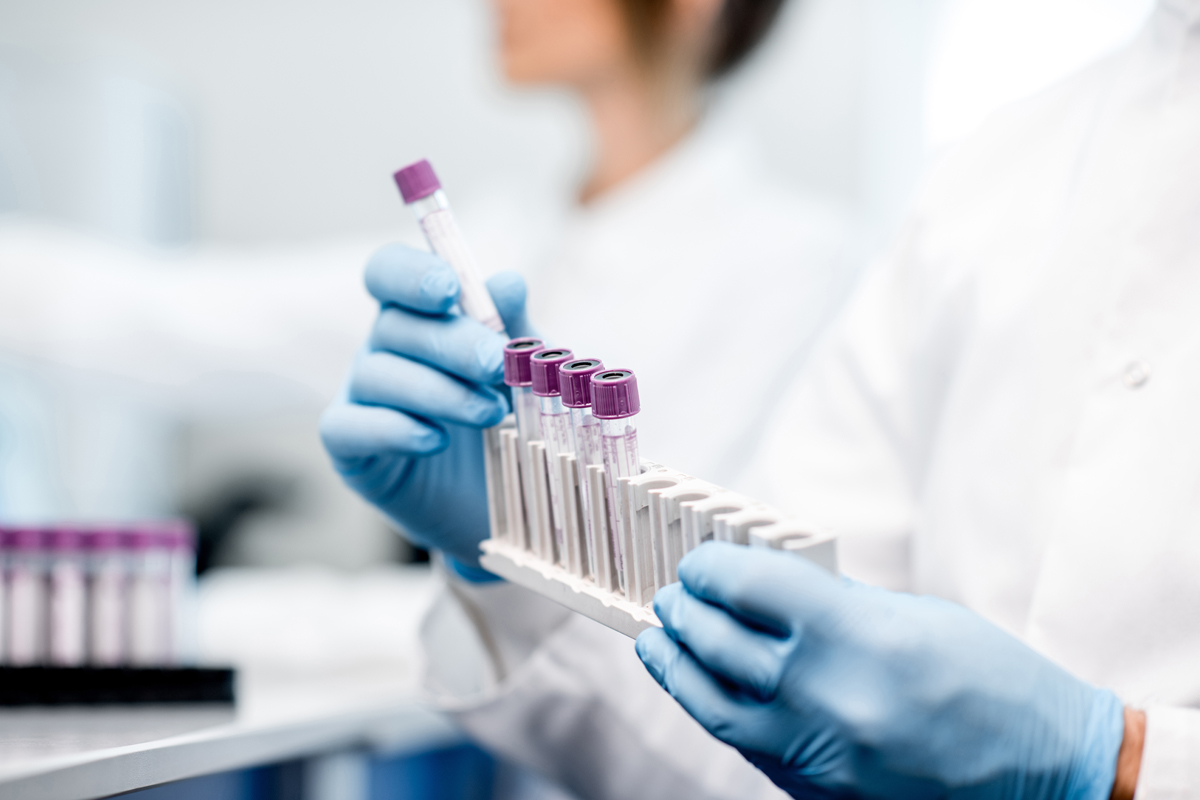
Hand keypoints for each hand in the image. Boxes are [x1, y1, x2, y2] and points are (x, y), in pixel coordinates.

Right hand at [320, 244, 533, 570]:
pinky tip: (435, 440)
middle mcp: (382, 348)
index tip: (449, 290)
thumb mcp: (524, 371)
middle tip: (494, 365)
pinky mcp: (350, 448)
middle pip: (394, 324)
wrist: (506, 500)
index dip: (411, 274)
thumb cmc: (512, 420)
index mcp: (419, 315)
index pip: (389, 271)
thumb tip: (507, 281)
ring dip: (437, 391)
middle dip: (449, 342)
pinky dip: (393, 429)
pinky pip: (349, 427)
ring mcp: (360, 396)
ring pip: (376, 375)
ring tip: (491, 414)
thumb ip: (515, 328)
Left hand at [636, 543, 1125, 799]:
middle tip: (672, 596)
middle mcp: (829, 696)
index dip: (710, 568)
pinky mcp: (817, 794)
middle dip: (685, 612)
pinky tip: (702, 688)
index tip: (698, 562)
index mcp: (857, 636)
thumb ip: (833, 600)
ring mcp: (820, 755)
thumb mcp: (914, 616)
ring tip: (659, 640)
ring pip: (713, 706)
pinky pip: (748, 746)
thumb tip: (765, 584)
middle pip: (719, 644)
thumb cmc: (992, 682)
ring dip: (676, 668)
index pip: (747, 587)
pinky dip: (715, 711)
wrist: (1047, 773)